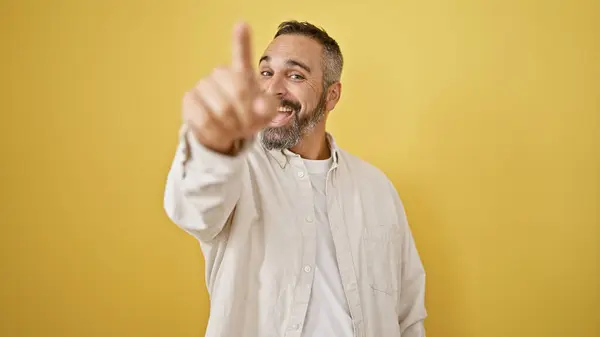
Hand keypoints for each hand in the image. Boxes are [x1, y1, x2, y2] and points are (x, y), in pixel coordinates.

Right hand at [182, 22, 277, 153]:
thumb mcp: (265, 114)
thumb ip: (268, 107)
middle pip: (239, 93)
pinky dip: (216, 131)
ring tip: (233, 128)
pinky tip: (219, 130)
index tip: (242, 25)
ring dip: (233, 126)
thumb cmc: (248, 118)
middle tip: (248, 125)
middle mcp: (221, 73)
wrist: (225, 134)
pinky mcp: (189, 99)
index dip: (241, 41)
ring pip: (222, 110)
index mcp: (242, 73)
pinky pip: (205, 119)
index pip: (242, 55)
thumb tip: (261, 105)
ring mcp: (203, 84)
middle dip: (248, 116)